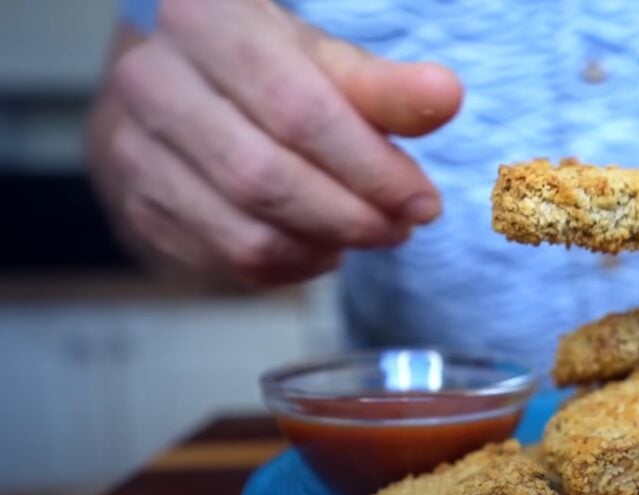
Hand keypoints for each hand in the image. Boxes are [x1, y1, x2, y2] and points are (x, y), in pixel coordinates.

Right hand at [101, 0, 461, 285]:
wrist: (183, 86)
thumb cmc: (266, 69)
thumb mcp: (326, 62)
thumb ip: (386, 88)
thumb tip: (445, 96)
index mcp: (205, 21)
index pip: (299, 112)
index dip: (371, 168)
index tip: (423, 200)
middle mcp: (152, 83)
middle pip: (266, 179)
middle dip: (351, 217)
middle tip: (401, 226)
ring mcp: (134, 150)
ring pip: (245, 233)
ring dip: (325, 247)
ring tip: (368, 232)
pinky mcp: (139, 208)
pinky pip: (228, 261)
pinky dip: (292, 266)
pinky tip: (323, 246)